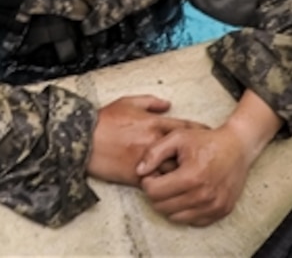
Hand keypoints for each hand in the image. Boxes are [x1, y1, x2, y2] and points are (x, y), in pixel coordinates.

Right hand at [87, 95, 207, 185]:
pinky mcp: (135, 176)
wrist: (83, 138)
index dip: (199, 134)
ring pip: (174, 171)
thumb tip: (167, 104)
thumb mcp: (127, 103)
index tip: (208, 138)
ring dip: (184, 175)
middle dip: (197, 158)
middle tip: (208, 163)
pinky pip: (157, 185)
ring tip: (194, 179)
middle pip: (185, 153)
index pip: (185, 129)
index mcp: (154, 123)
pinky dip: (166, 187)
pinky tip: (173, 189)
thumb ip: (150, 102)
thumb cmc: (104, 120)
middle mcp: (154, 142)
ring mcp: (146, 161)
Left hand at [136, 91, 282, 226]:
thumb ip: (154, 153)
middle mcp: (203, 195)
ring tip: (175, 186)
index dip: (148, 182)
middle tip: (163, 180)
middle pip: (162, 207)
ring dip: (170, 204)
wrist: (237, 147)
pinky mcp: (221, 211)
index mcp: (190, 177)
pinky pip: (193, 221)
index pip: (154, 192)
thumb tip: (139, 171)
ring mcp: (213, 206)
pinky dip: (186, 210)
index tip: (154, 174)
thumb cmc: (206, 141)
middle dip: (157, 194)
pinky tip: (188, 193)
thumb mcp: (177, 137)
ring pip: (175, 217)